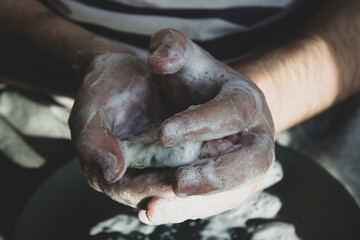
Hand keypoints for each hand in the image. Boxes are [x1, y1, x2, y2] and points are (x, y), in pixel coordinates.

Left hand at [69, 28, 274, 223]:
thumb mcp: (186, 58)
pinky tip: (153, 211)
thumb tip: (159, 60)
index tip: (165, 133)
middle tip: (178, 183)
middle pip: (251, 161)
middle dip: (216, 174)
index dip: (203, 123)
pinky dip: (185, 210)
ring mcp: (246, 165)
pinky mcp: (232, 186)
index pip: (234, 112)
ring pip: (233, 191)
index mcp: (246, 101)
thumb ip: (172, 47)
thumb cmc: (196, 81)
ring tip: (155, 206)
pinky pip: (214, 203)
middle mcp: (255, 137)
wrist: (211, 104)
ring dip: (197, 203)